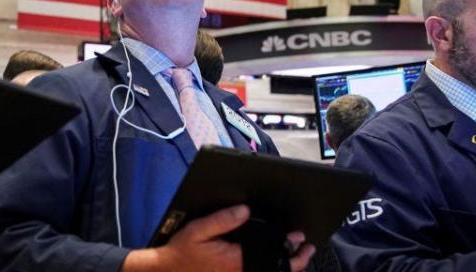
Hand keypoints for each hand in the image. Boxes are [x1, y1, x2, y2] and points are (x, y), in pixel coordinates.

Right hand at [123, 205, 314, 271]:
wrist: (168, 271)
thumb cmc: (182, 251)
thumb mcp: (199, 230)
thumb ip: (222, 220)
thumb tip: (245, 210)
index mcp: (235, 260)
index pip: (270, 256)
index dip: (289, 248)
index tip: (299, 237)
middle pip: (276, 271)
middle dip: (295, 260)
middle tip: (308, 249)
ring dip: (287, 268)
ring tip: (300, 256)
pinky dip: (272, 270)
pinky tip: (279, 264)